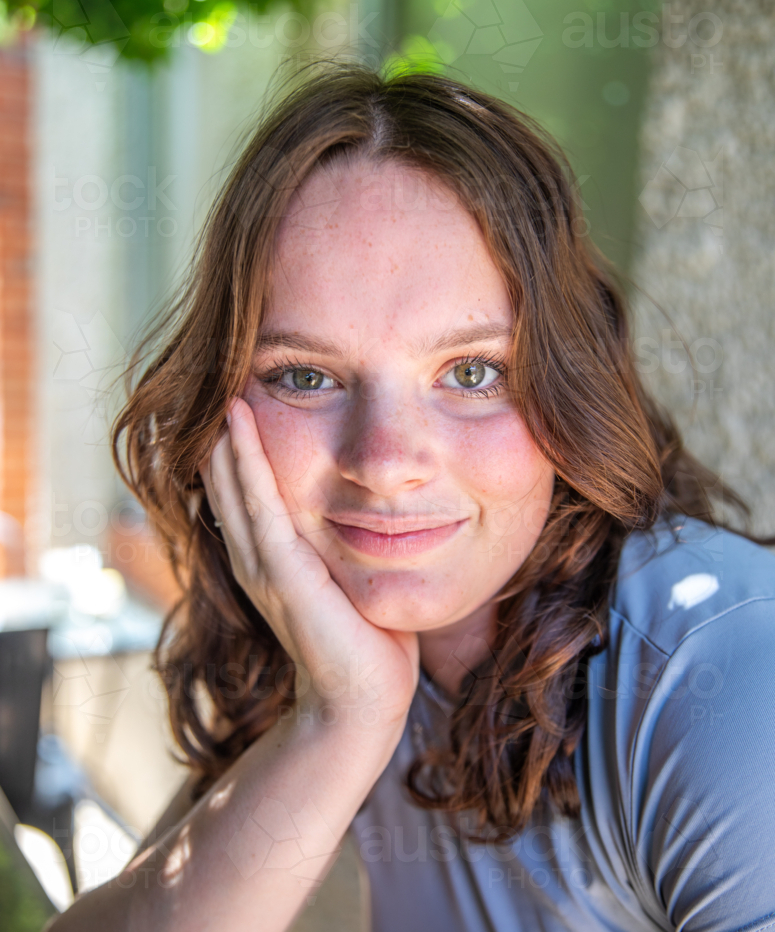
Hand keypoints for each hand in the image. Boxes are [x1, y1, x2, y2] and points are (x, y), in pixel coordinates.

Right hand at [199, 397, 418, 730]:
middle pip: (226, 485)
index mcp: (271, 560)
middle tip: (216, 384)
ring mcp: (262, 565)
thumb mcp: (348, 578)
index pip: (243, 494)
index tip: (236, 405)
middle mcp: (255, 559)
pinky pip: (259, 503)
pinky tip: (240, 424)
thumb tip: (372, 507)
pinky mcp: (280, 572)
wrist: (363, 701)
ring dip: (226, 437)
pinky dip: (247, 461)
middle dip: (221, 438)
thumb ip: (343, 544)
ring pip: (234, 486)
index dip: (236, 451)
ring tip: (222, 389)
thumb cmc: (366, 640)